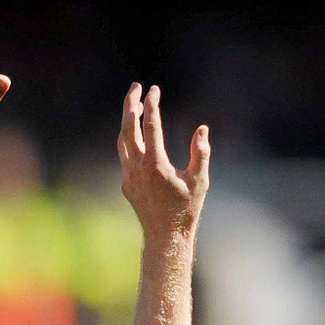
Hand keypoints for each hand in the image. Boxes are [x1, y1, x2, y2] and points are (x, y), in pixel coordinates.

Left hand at [118, 83, 209, 237]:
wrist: (165, 236)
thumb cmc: (186, 209)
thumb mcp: (200, 181)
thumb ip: (201, 153)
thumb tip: (202, 129)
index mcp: (155, 164)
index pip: (151, 126)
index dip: (152, 104)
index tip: (154, 89)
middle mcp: (137, 168)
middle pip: (128, 128)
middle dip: (131, 104)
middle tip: (136, 87)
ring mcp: (128, 176)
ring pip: (122, 141)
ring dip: (128, 121)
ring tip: (136, 106)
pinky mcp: (126, 184)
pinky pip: (124, 156)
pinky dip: (129, 140)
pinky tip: (138, 136)